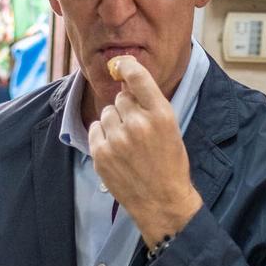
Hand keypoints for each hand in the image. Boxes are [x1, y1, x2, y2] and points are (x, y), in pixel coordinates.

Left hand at [88, 55, 200, 247]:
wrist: (162, 202)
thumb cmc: (170, 165)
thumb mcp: (171, 129)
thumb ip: (150, 105)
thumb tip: (126, 81)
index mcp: (161, 115)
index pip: (138, 77)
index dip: (126, 66)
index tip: (120, 64)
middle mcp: (138, 124)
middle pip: (121, 98)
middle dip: (126, 108)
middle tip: (137, 129)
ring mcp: (117, 140)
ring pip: (106, 113)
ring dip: (114, 123)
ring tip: (127, 143)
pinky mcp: (101, 154)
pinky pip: (95, 129)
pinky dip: (103, 136)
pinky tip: (116, 150)